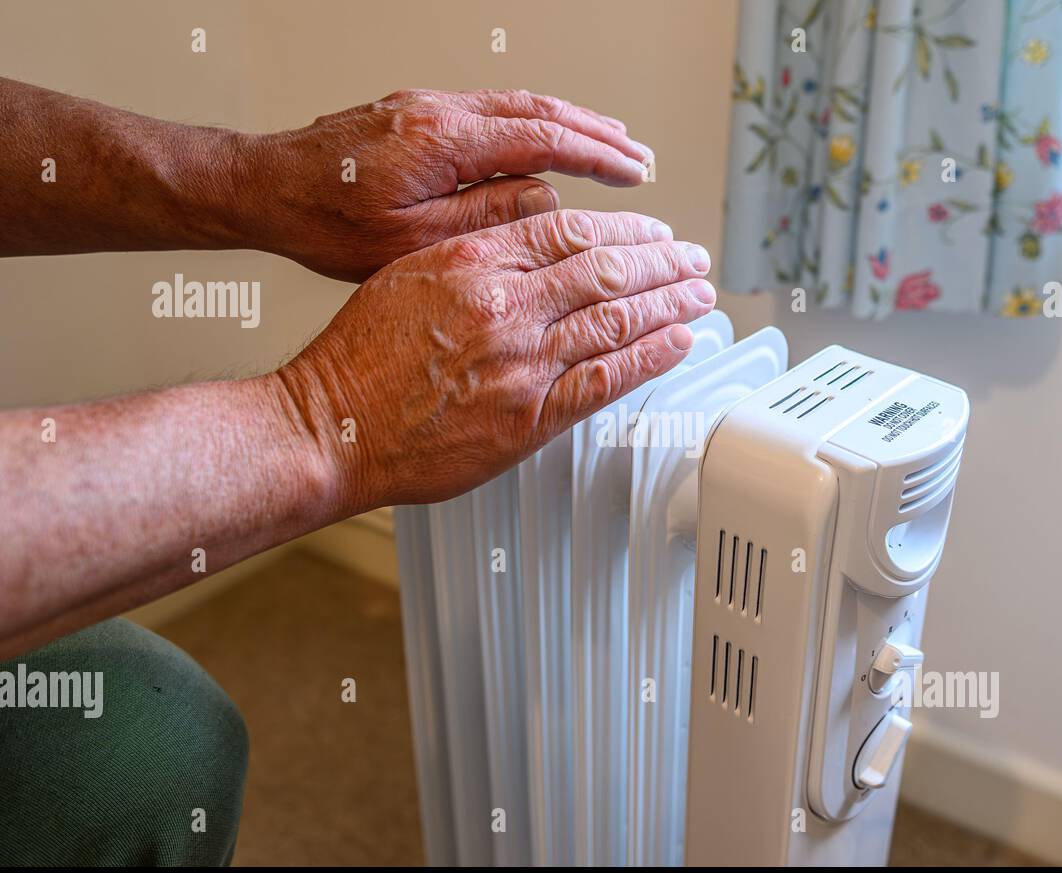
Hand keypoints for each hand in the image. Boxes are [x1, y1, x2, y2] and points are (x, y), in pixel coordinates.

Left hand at [238, 89, 652, 281]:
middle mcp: (436, 110)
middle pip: (538, 110)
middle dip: (596, 134)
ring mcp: (425, 106)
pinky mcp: (414, 113)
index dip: (596, 156)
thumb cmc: (322, 222)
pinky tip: (544, 144)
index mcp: (440, 140)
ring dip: (568, 125)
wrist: (263, 188)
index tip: (635, 172)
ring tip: (608, 146)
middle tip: (639, 157)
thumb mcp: (411, 242)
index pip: (541, 138)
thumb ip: (483, 219)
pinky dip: (531, 125)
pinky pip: (489, 112)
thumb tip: (542, 201)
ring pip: (515, 105)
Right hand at [272, 210, 716, 509]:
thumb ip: (474, 254)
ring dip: (669, 303)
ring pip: (616, 319)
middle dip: (662, 261)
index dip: (625, 229)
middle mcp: (505, 305)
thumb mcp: (408, 274)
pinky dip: (649, 358)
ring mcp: (520, 362)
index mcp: (475, 261)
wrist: (332, 425)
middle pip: (606, 270)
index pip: (571, 231)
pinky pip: (605, 380)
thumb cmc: (358, 358)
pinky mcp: (528, 417)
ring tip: (700, 295)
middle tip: (693, 258)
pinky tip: (678, 343)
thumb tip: (528, 241)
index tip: (653, 232)